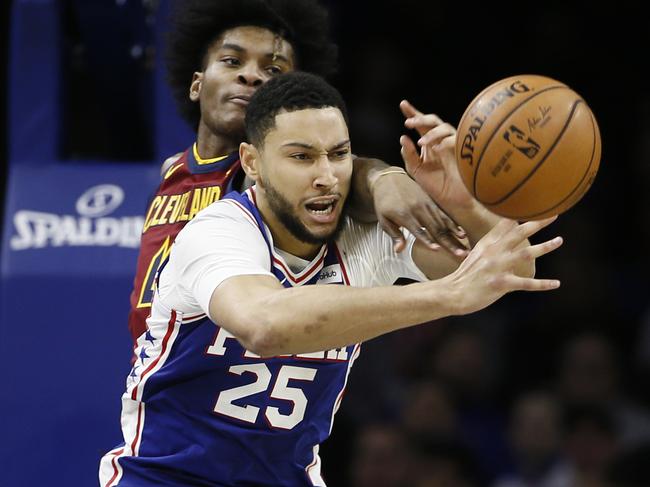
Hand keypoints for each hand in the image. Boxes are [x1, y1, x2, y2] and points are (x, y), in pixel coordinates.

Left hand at [371, 170, 467, 255]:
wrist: (388, 179)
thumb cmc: (384, 202)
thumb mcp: (383, 219)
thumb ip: (394, 235)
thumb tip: (399, 250)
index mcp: (404, 214)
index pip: (418, 230)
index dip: (428, 240)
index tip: (437, 249)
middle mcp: (418, 209)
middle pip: (436, 228)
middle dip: (449, 243)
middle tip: (461, 254)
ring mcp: (427, 204)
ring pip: (443, 222)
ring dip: (454, 236)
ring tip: (465, 248)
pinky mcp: (431, 201)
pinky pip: (444, 214)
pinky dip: (453, 224)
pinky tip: (461, 233)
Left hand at [400, 100, 475, 211]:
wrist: (453, 200)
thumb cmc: (436, 186)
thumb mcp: (417, 170)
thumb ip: (409, 155)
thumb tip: (403, 137)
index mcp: (429, 144)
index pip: (421, 125)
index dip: (413, 113)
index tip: (403, 104)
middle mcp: (441, 141)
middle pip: (433, 121)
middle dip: (420, 118)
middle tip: (409, 122)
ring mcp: (452, 144)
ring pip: (444, 126)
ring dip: (431, 132)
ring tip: (421, 142)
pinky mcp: (463, 150)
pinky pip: (454, 138)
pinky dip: (444, 141)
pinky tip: (436, 149)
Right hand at [442, 216, 562, 314]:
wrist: (453, 293)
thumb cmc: (465, 275)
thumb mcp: (476, 254)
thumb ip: (491, 244)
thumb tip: (504, 236)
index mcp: (488, 243)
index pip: (506, 223)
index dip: (521, 212)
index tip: (536, 203)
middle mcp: (494, 252)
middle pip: (519, 233)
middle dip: (538, 222)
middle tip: (553, 213)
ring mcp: (498, 267)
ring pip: (527, 253)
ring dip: (545, 246)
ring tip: (559, 240)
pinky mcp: (501, 284)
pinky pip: (527, 283)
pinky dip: (543, 284)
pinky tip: (556, 283)